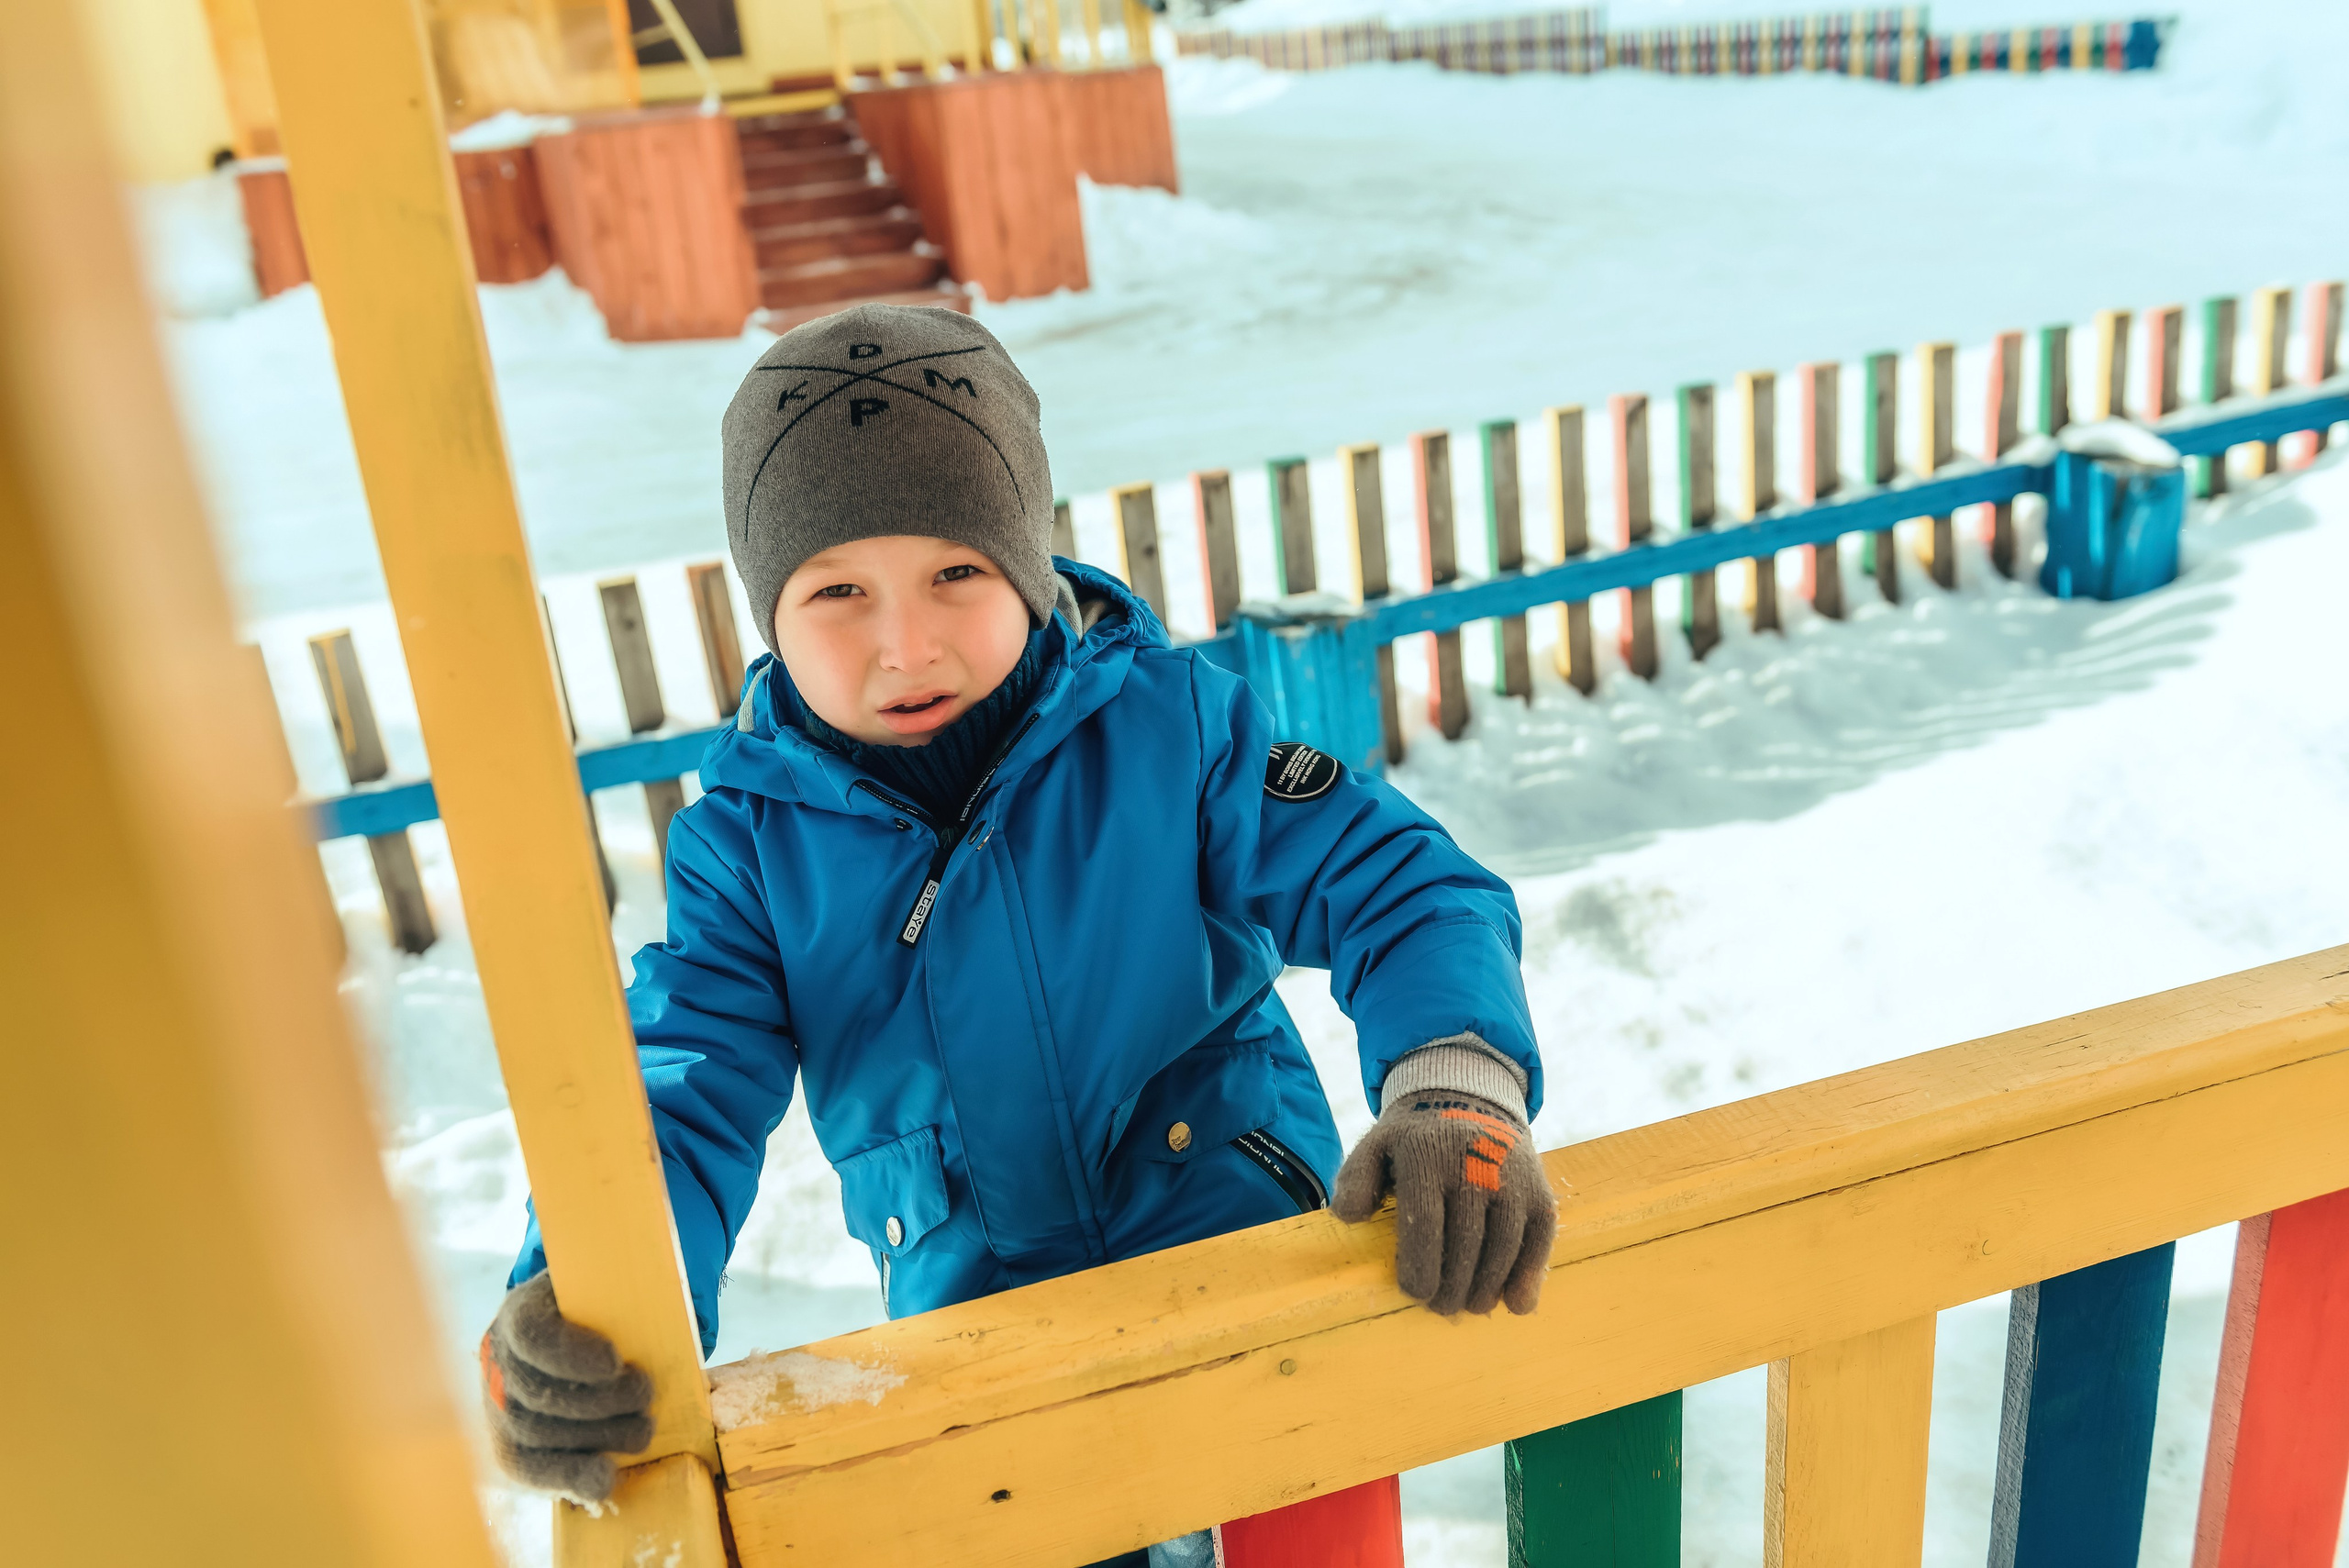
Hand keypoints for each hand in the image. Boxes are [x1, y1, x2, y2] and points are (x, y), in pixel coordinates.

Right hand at [479, 1272, 653, 1504]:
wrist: (576, 1336)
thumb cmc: (604, 1311)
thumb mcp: (609, 1289)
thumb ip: (628, 1296)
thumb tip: (667, 1311)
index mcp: (522, 1310)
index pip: (531, 1333)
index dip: (569, 1353)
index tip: (614, 1362)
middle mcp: (499, 1359)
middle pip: (537, 1391)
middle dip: (599, 1401)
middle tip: (646, 1394)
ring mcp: (498, 1405)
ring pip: (535, 1433)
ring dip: (597, 1435)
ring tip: (643, 1428)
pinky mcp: (509, 1445)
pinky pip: (530, 1468)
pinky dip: (570, 1475)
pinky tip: (604, 1478)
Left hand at [1332, 1088, 1556, 1314]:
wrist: (1471, 1098)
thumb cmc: (1416, 1138)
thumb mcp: (1377, 1145)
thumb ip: (1356, 1179)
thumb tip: (1348, 1216)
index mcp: (1426, 1155)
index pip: (1425, 1221)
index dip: (1421, 1265)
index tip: (1415, 1294)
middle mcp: (1474, 1164)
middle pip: (1466, 1241)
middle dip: (1453, 1286)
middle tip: (1441, 1308)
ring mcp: (1512, 1178)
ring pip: (1504, 1244)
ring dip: (1488, 1286)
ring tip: (1471, 1306)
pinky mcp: (1539, 1190)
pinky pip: (1539, 1239)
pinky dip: (1530, 1274)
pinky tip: (1517, 1303)